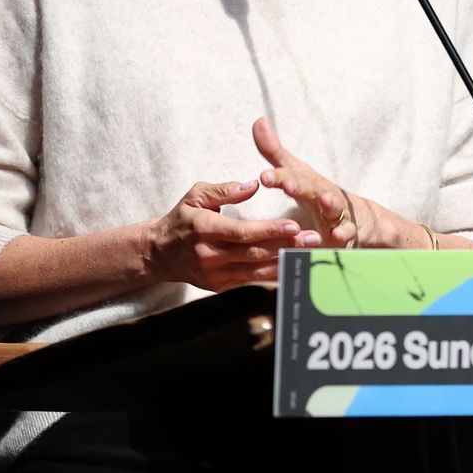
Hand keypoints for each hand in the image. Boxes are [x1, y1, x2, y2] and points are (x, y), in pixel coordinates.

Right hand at [142, 179, 304, 290]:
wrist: (159, 254)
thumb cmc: (181, 219)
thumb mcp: (196, 195)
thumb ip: (224, 190)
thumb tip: (252, 185)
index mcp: (204, 230)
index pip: (242, 232)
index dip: (269, 230)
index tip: (293, 226)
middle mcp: (210, 256)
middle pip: (254, 253)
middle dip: (286, 246)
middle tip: (312, 240)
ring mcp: (215, 275)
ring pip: (256, 271)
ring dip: (285, 263)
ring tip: (309, 255)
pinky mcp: (220, 287)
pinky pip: (251, 282)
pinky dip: (273, 277)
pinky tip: (293, 270)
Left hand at [253, 117, 368, 247]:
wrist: (358, 217)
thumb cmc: (318, 192)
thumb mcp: (296, 173)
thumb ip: (275, 152)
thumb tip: (258, 120)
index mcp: (308, 182)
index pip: (291, 176)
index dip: (279, 177)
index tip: (263, 177)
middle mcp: (323, 193)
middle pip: (313, 188)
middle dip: (301, 186)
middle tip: (288, 186)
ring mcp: (337, 212)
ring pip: (334, 207)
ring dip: (330, 204)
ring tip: (325, 201)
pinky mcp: (347, 232)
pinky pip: (346, 234)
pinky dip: (343, 234)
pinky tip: (337, 236)